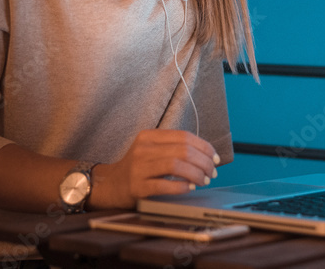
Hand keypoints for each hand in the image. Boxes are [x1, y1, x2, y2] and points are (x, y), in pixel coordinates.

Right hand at [87, 129, 219, 209]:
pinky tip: (189, 188)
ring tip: (204, 180)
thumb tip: (207, 155)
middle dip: (204, 162)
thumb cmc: (137, 168)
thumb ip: (174, 148)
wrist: (109, 186)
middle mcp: (143, 149)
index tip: (215, 158)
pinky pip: (165, 185)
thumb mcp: (152, 151)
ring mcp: (139, 168)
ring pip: (176, 165)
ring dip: (196, 174)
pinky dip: (182, 186)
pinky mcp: (137, 186)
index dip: (204, 147)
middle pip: (183, 150)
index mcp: (149, 136)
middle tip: (213, 172)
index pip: (184, 136)